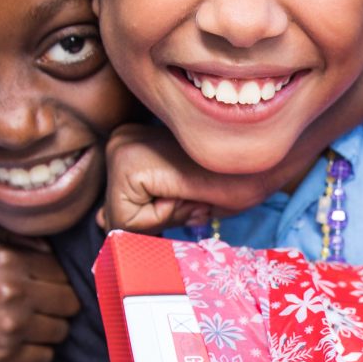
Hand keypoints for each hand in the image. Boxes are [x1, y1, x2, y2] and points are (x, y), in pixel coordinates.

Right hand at [0, 223, 76, 361]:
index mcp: (7, 261)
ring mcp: (8, 329)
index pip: (62, 271)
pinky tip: (21, 340)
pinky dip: (39, 350)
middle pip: (69, 302)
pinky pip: (45, 357)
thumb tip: (51, 248)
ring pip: (62, 330)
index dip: (56, 277)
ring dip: (51, 327)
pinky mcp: (1, 358)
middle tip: (41, 304)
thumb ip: (13, 235)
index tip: (44, 283)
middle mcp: (13, 294)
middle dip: (59, 302)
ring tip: (30, 322)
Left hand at [100, 122, 275, 232]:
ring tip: (187, 190)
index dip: (157, 217)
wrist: (262, 164)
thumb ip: (139, 208)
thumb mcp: (177, 198)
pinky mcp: (127, 163)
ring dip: (160, 217)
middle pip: (116, 215)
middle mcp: (118, 140)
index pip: (120, 209)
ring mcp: (120, 148)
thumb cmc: (231, 180)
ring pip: (121, 220)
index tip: (186, 193)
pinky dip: (160, 217)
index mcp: (129, 144)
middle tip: (189, 192)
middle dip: (154, 218)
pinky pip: (128, 221)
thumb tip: (100, 220)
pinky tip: (182, 190)